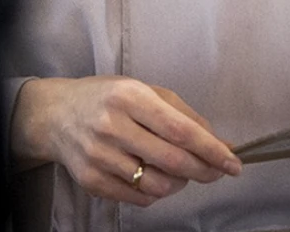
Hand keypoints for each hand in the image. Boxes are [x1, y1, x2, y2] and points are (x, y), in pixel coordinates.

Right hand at [10, 76, 242, 206]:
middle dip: (203, 171)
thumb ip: (181, 113)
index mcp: (129, 95)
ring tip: (178, 171)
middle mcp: (113, 125)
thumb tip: (219, 141)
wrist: (56, 114)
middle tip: (216, 172)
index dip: (211, 149)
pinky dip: (154, 193)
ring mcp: (100, 155)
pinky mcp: (92, 180)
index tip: (233, 162)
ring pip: (157, 185)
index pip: (180, 130)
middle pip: (172, 160)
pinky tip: (152, 176)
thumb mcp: (142, 90)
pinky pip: (137, 198)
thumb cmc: (106, 97)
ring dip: (178, 183)